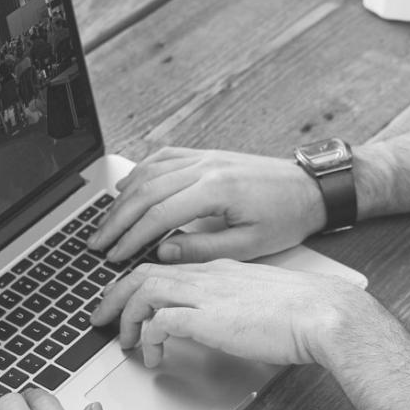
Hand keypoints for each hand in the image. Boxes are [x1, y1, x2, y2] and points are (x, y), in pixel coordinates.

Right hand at [89, 147, 325, 262]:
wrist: (311, 189)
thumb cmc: (287, 217)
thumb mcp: (250, 245)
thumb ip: (203, 249)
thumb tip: (163, 252)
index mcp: (216, 190)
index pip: (159, 215)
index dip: (132, 237)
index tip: (114, 255)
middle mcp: (206, 167)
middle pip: (145, 192)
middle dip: (117, 220)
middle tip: (98, 243)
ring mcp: (205, 157)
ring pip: (149, 172)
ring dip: (123, 198)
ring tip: (106, 222)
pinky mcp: (207, 154)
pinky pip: (164, 157)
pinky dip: (140, 172)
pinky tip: (127, 188)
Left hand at [89, 259, 376, 368]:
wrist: (324, 313)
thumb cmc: (306, 312)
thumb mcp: (262, 301)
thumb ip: (236, 305)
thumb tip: (222, 323)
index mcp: (220, 268)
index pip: (166, 267)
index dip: (140, 285)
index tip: (130, 305)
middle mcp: (207, 275)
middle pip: (143, 273)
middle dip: (115, 297)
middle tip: (102, 320)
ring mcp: (205, 294)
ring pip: (142, 290)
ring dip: (125, 317)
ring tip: (122, 341)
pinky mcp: (207, 318)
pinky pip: (159, 322)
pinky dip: (149, 339)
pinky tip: (155, 356)